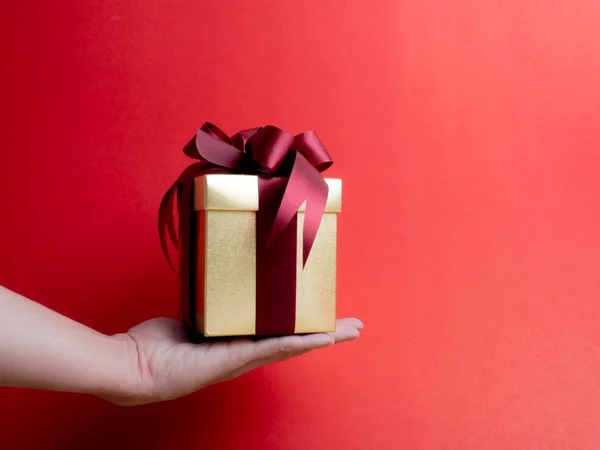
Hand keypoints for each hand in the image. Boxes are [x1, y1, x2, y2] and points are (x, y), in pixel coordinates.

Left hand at [106, 317, 362, 405]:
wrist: (133, 367)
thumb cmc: (155, 346)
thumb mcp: (189, 317)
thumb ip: (207, 306)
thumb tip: (213, 284)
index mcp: (235, 344)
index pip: (277, 335)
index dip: (303, 328)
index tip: (322, 318)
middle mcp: (243, 354)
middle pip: (293, 342)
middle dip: (324, 335)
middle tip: (351, 327)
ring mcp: (241, 359)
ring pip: (290, 346)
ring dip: (321, 339)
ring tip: (347, 332)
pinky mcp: (234, 359)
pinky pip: (272, 348)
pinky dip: (298, 342)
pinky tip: (320, 338)